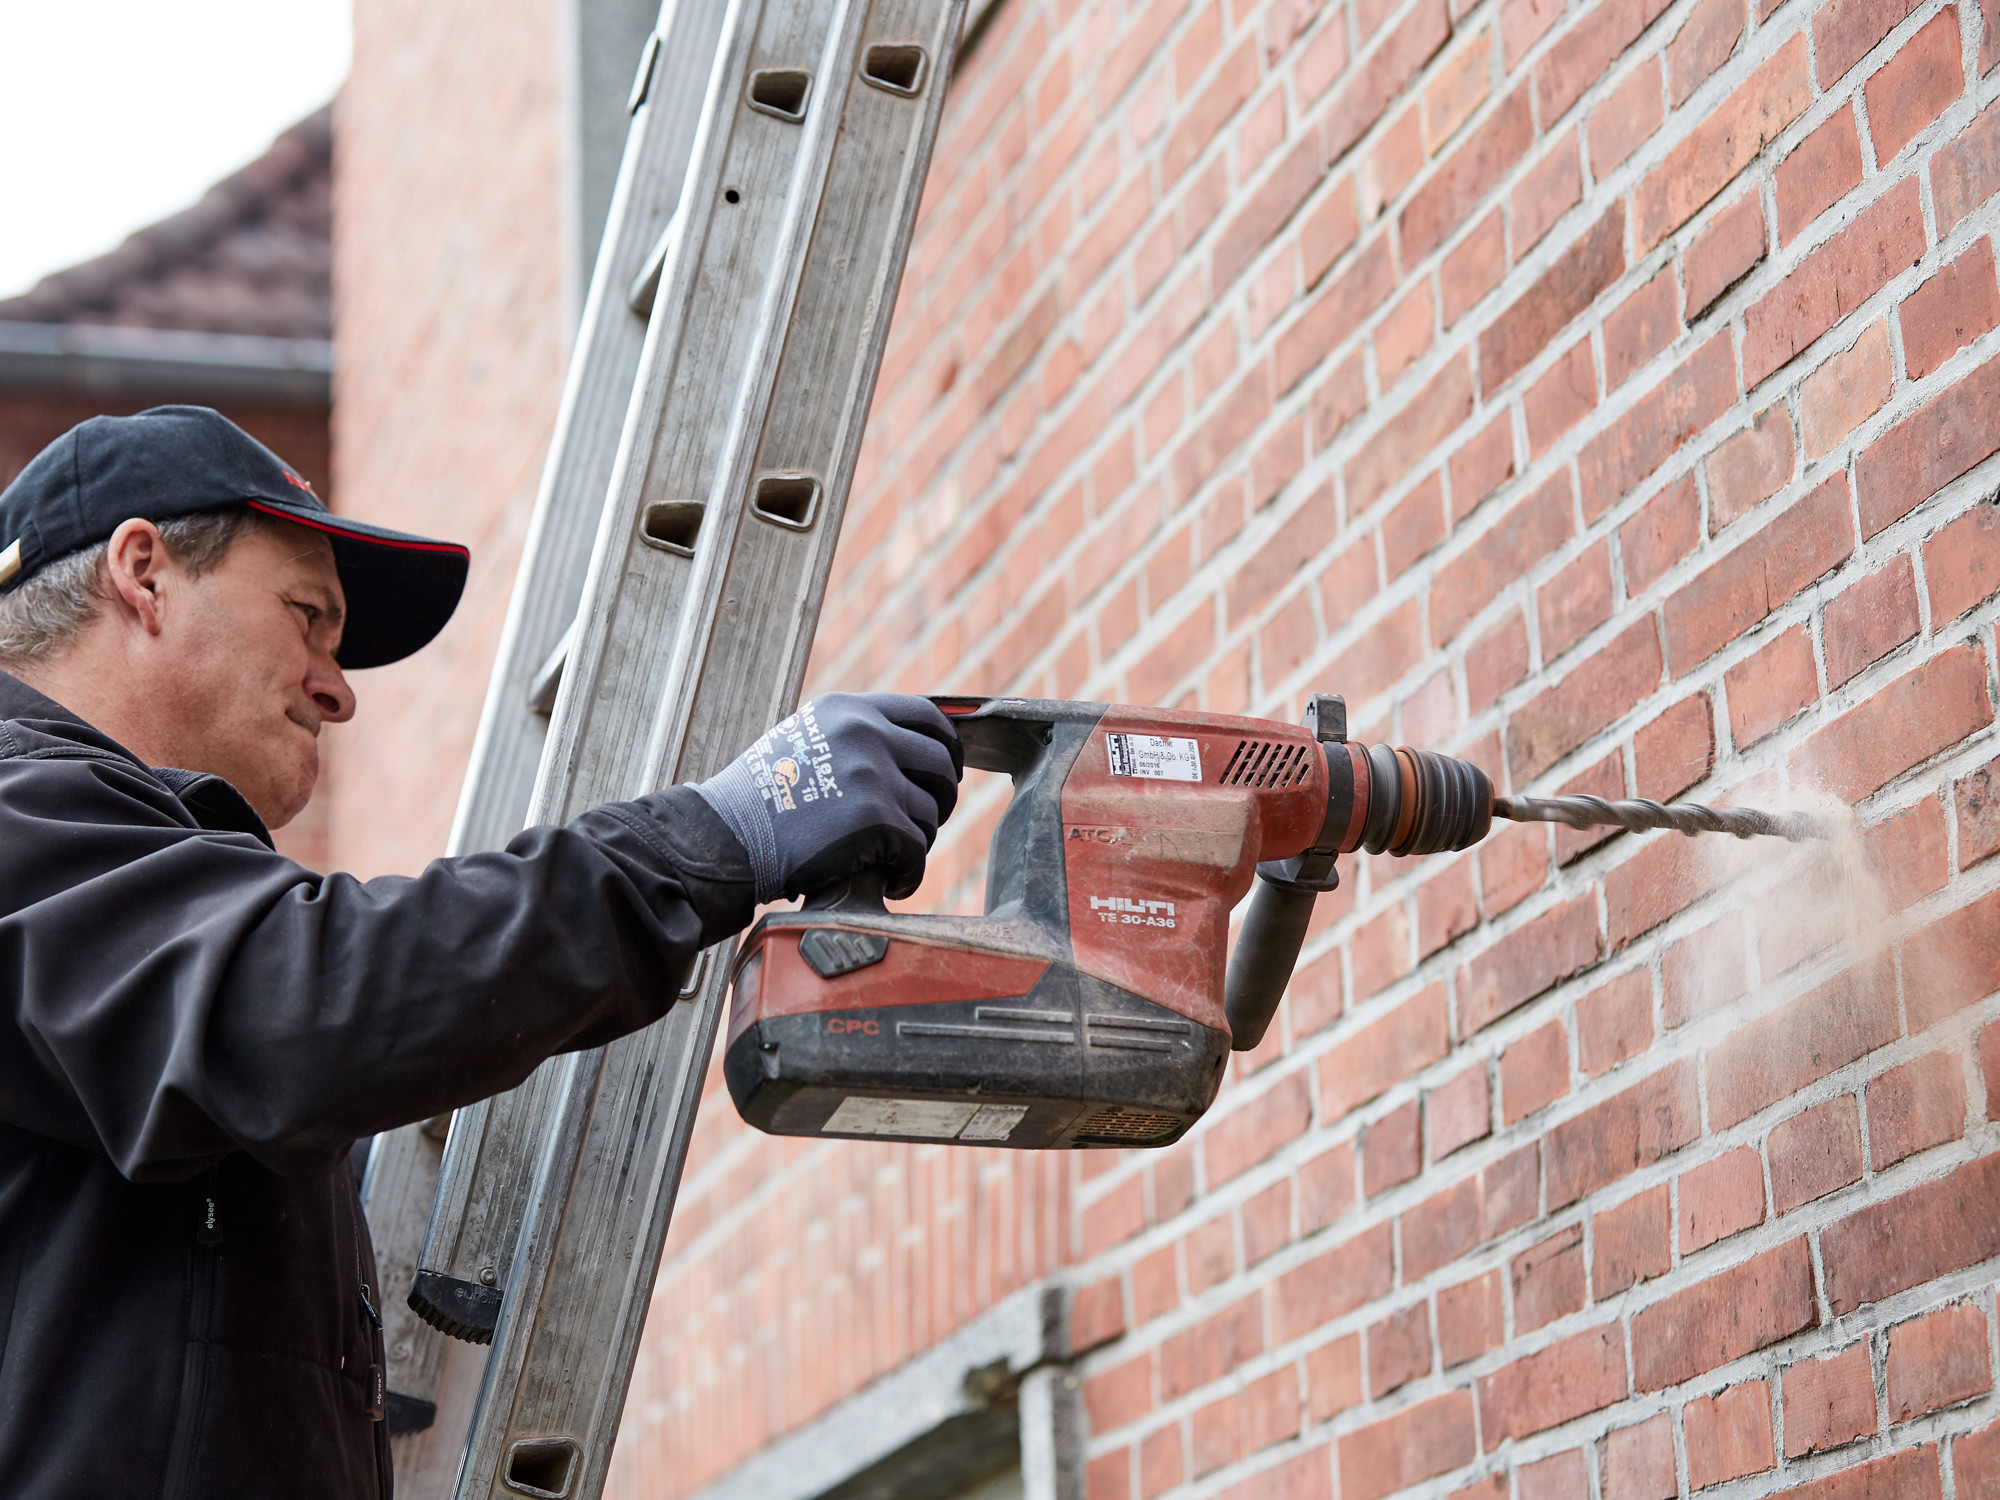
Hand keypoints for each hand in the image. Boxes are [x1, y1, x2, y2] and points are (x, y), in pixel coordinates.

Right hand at [693, 692, 961, 901]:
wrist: (726, 837)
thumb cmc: (760, 800)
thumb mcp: (805, 740)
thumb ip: (854, 737)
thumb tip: (911, 750)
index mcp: (849, 710)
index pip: (928, 716)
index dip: (947, 746)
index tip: (947, 770)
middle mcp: (866, 733)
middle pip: (941, 764)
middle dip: (941, 797)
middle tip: (926, 821)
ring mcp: (874, 775)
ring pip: (931, 813)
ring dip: (918, 840)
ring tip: (892, 856)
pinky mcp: (877, 820)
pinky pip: (916, 851)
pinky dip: (907, 873)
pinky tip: (889, 880)